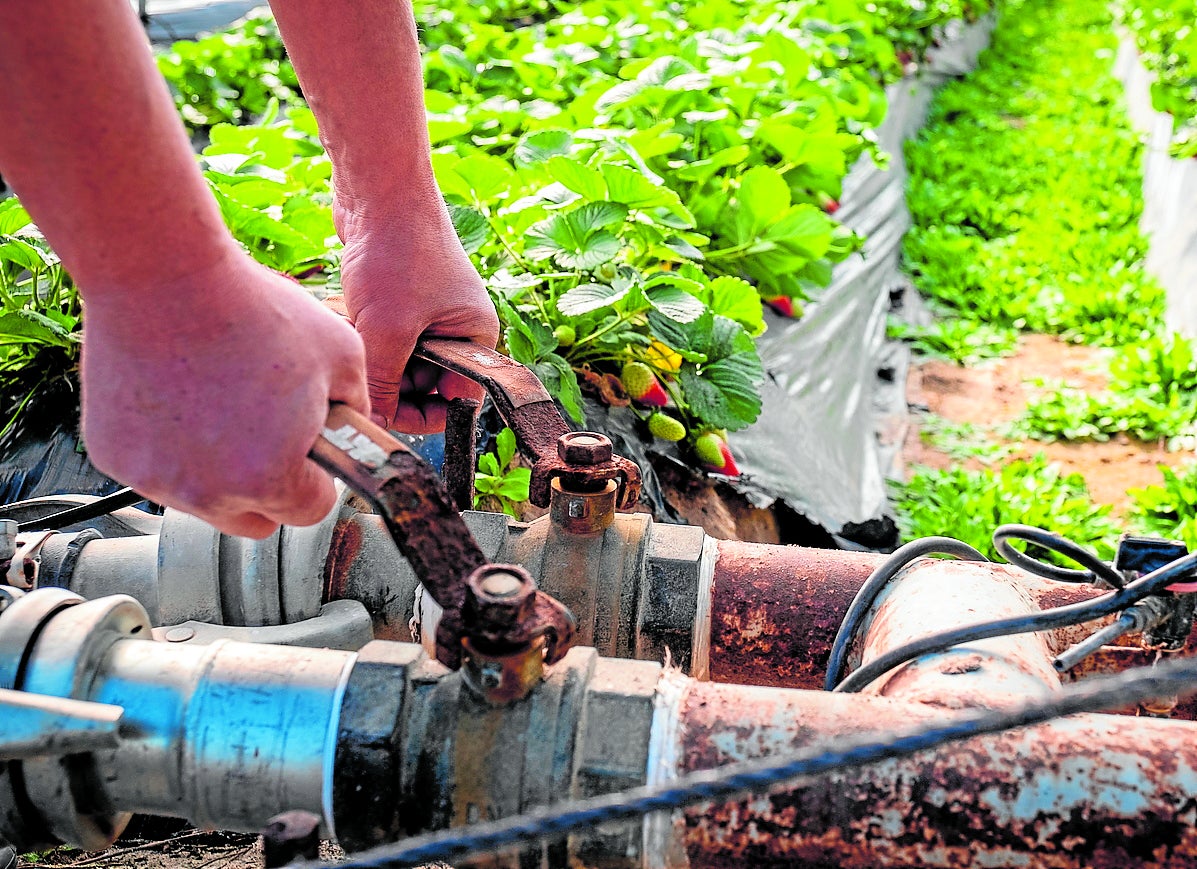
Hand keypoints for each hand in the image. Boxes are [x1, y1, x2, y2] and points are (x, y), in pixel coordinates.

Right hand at [80, 252, 368, 538]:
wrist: (162, 276)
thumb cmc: (253, 309)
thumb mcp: (342, 355)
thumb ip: (356, 410)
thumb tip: (354, 434)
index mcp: (271, 477)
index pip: (308, 512)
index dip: (316, 480)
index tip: (309, 453)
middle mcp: (209, 493)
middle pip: (254, 519)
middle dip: (269, 487)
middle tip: (268, 433)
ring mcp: (156, 479)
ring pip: (204, 499)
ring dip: (219, 470)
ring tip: (222, 403)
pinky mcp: (114, 457)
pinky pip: (158, 470)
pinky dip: (172, 447)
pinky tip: (181, 396)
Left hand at [335, 200, 499, 432]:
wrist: (378, 186)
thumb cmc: (398, 252)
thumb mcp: (389, 330)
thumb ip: (382, 384)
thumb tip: (372, 426)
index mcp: (474, 339)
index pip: (457, 401)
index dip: (421, 415)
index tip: (385, 415)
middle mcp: (456, 328)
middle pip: (422, 385)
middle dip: (388, 382)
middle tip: (359, 370)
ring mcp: (426, 312)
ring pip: (395, 360)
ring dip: (370, 356)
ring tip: (350, 333)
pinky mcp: (397, 298)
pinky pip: (380, 335)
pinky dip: (361, 332)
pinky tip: (344, 314)